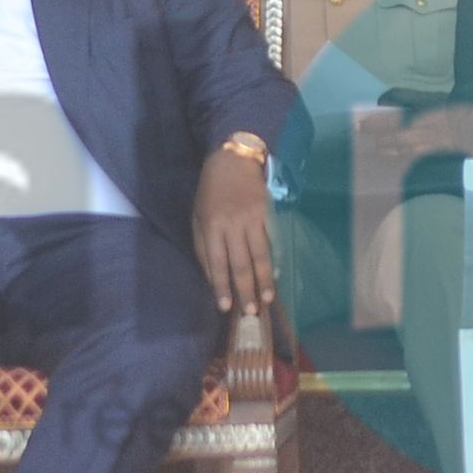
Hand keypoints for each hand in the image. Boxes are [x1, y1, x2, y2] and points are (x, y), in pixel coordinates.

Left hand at [193, 146, 276, 313]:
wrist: (233, 160)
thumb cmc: (211, 191)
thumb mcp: (197, 215)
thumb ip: (202, 245)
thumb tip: (211, 275)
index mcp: (211, 226)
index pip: (216, 263)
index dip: (221, 286)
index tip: (225, 306)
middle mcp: (231, 225)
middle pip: (240, 263)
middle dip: (245, 290)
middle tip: (250, 312)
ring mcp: (251, 219)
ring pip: (259, 256)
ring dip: (263, 281)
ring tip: (267, 300)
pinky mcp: (266, 214)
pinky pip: (270, 242)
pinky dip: (273, 261)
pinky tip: (274, 276)